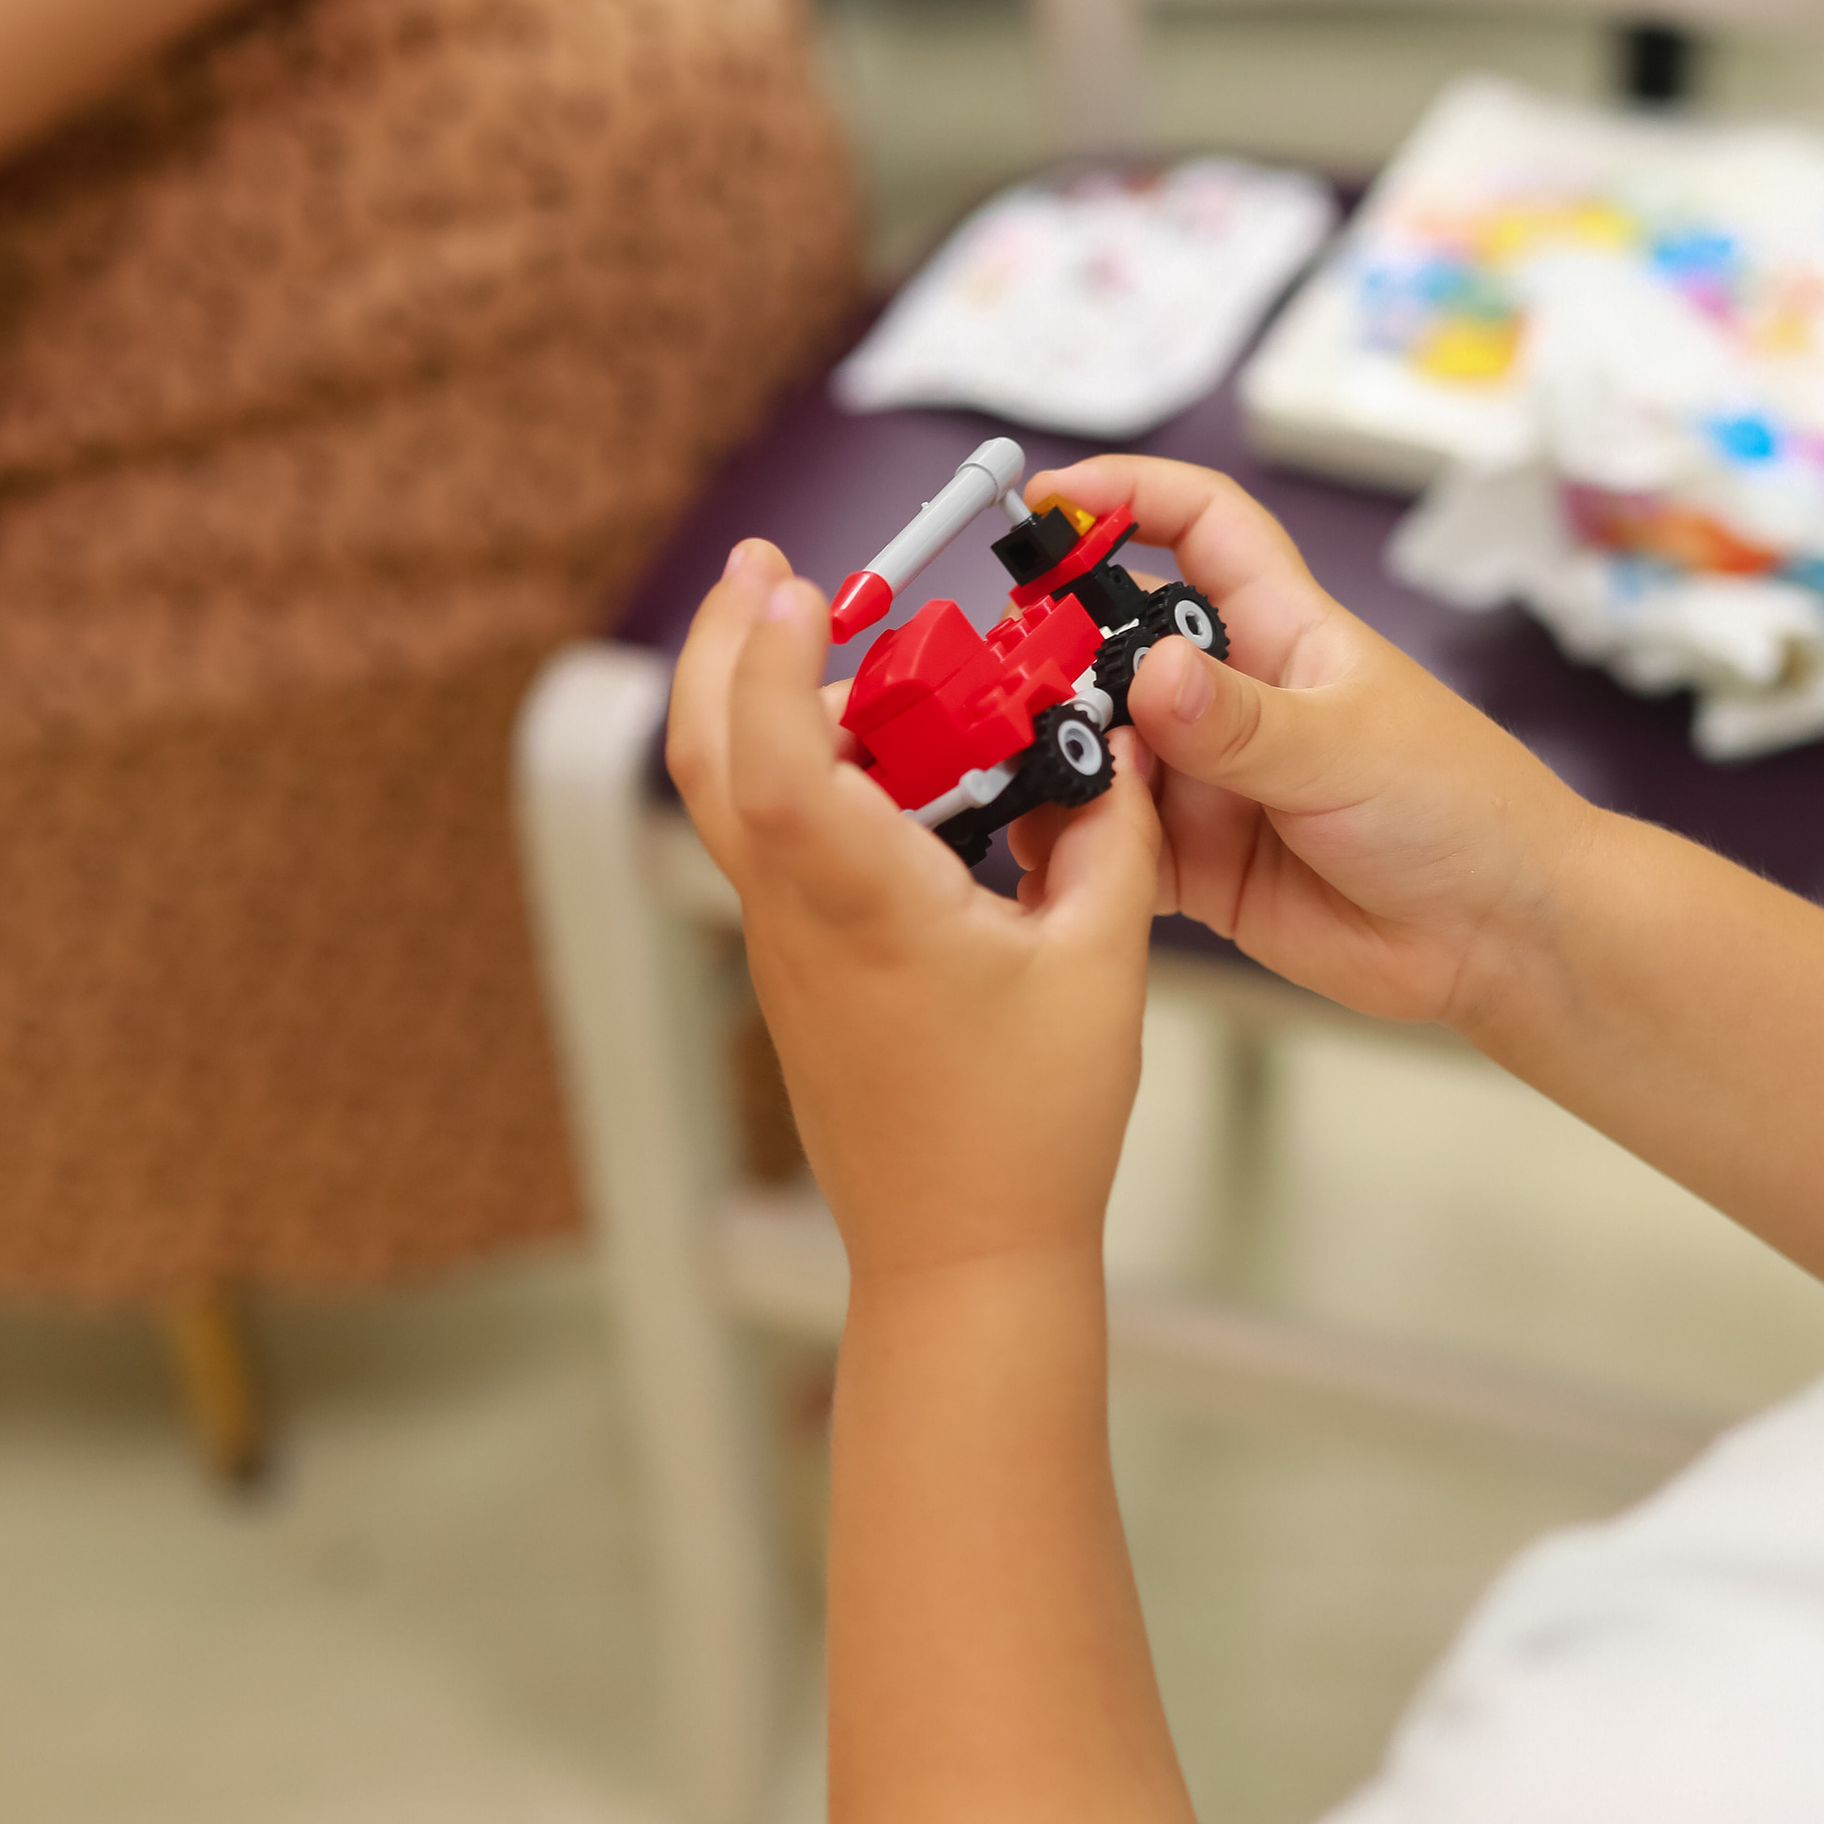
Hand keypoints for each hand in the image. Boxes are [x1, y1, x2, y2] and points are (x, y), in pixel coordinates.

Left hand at [667, 537, 1163, 1283]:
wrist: (963, 1254)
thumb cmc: (1028, 1131)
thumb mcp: (1101, 962)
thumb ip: (1109, 834)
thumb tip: (1114, 749)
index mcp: (865, 905)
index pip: (773, 757)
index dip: (762, 658)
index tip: (786, 583)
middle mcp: (800, 917)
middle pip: (709, 756)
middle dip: (720, 645)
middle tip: (765, 569)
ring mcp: (787, 945)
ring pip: (738, 797)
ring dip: (774, 707)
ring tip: (854, 653)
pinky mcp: (801, 968)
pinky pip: (779, 843)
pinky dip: (807, 772)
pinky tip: (881, 757)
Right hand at [1021, 455, 1600, 1039]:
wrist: (1500, 938)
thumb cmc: (1462, 809)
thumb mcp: (1348, 749)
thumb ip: (1242, 723)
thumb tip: (1152, 677)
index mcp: (1280, 633)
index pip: (1199, 527)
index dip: (1129, 495)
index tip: (1053, 499)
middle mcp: (1232, 700)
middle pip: (1116, 642)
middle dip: (1057, 649)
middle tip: (1012, 683)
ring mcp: (1209, 782)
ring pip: (1100, 747)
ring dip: (1058, 756)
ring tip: (1025, 774)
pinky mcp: (1197, 863)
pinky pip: (1110, 844)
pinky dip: (1072, 845)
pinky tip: (1048, 851)